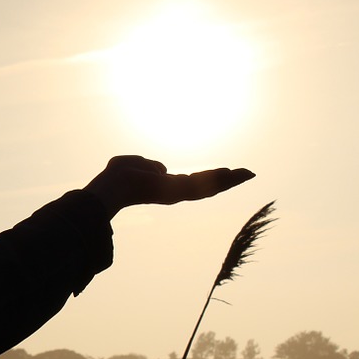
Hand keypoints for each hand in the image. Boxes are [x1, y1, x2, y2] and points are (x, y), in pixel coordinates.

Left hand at [82, 155, 254, 218]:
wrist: (111, 187)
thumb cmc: (116, 176)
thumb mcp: (132, 164)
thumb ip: (148, 165)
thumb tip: (161, 169)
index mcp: (165, 186)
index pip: (191, 182)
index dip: (208, 177)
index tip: (224, 172)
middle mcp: (174, 191)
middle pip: (206, 185)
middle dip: (226, 180)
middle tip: (247, 174)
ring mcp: (178, 193)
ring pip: (209, 186)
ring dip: (229, 179)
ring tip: (247, 174)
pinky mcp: (178, 191)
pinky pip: (202, 184)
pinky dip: (219, 180)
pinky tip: (233, 174)